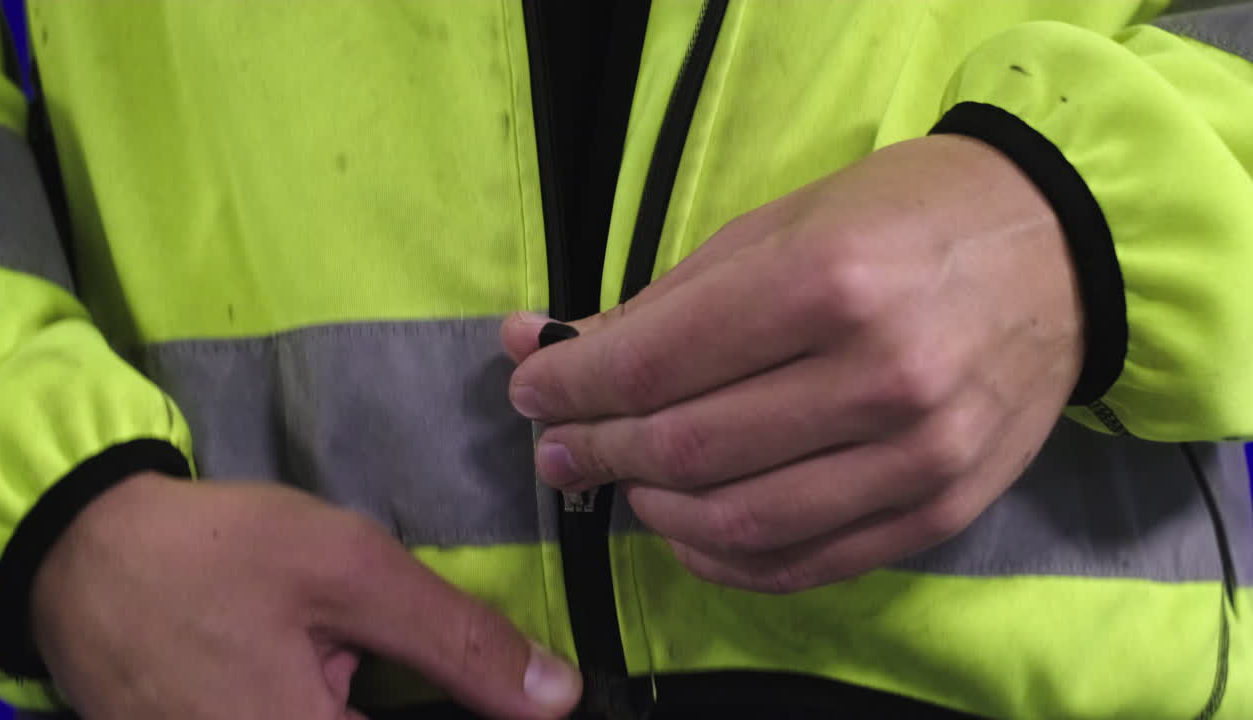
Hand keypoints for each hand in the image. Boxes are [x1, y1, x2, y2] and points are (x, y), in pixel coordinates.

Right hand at [31, 472, 580, 718]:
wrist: (84, 555)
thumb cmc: (219, 554)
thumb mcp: (350, 572)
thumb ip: (458, 642)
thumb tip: (559, 698)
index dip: (480, 715)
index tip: (521, 701)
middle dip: (419, 699)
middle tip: (414, 665)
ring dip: (375, 696)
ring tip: (361, 658)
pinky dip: (338, 704)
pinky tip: (340, 677)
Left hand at [502, 135, 1083, 592]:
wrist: (1061, 252)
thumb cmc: (905, 217)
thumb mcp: (778, 228)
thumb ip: (662, 302)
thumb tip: (544, 346)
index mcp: (829, 282)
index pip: (657, 363)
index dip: (571, 385)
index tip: (530, 386)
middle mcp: (880, 378)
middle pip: (689, 449)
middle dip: (596, 450)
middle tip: (556, 447)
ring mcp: (919, 457)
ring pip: (739, 522)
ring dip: (650, 510)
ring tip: (619, 482)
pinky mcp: (940, 511)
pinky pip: (804, 564)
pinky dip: (723, 558)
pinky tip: (685, 527)